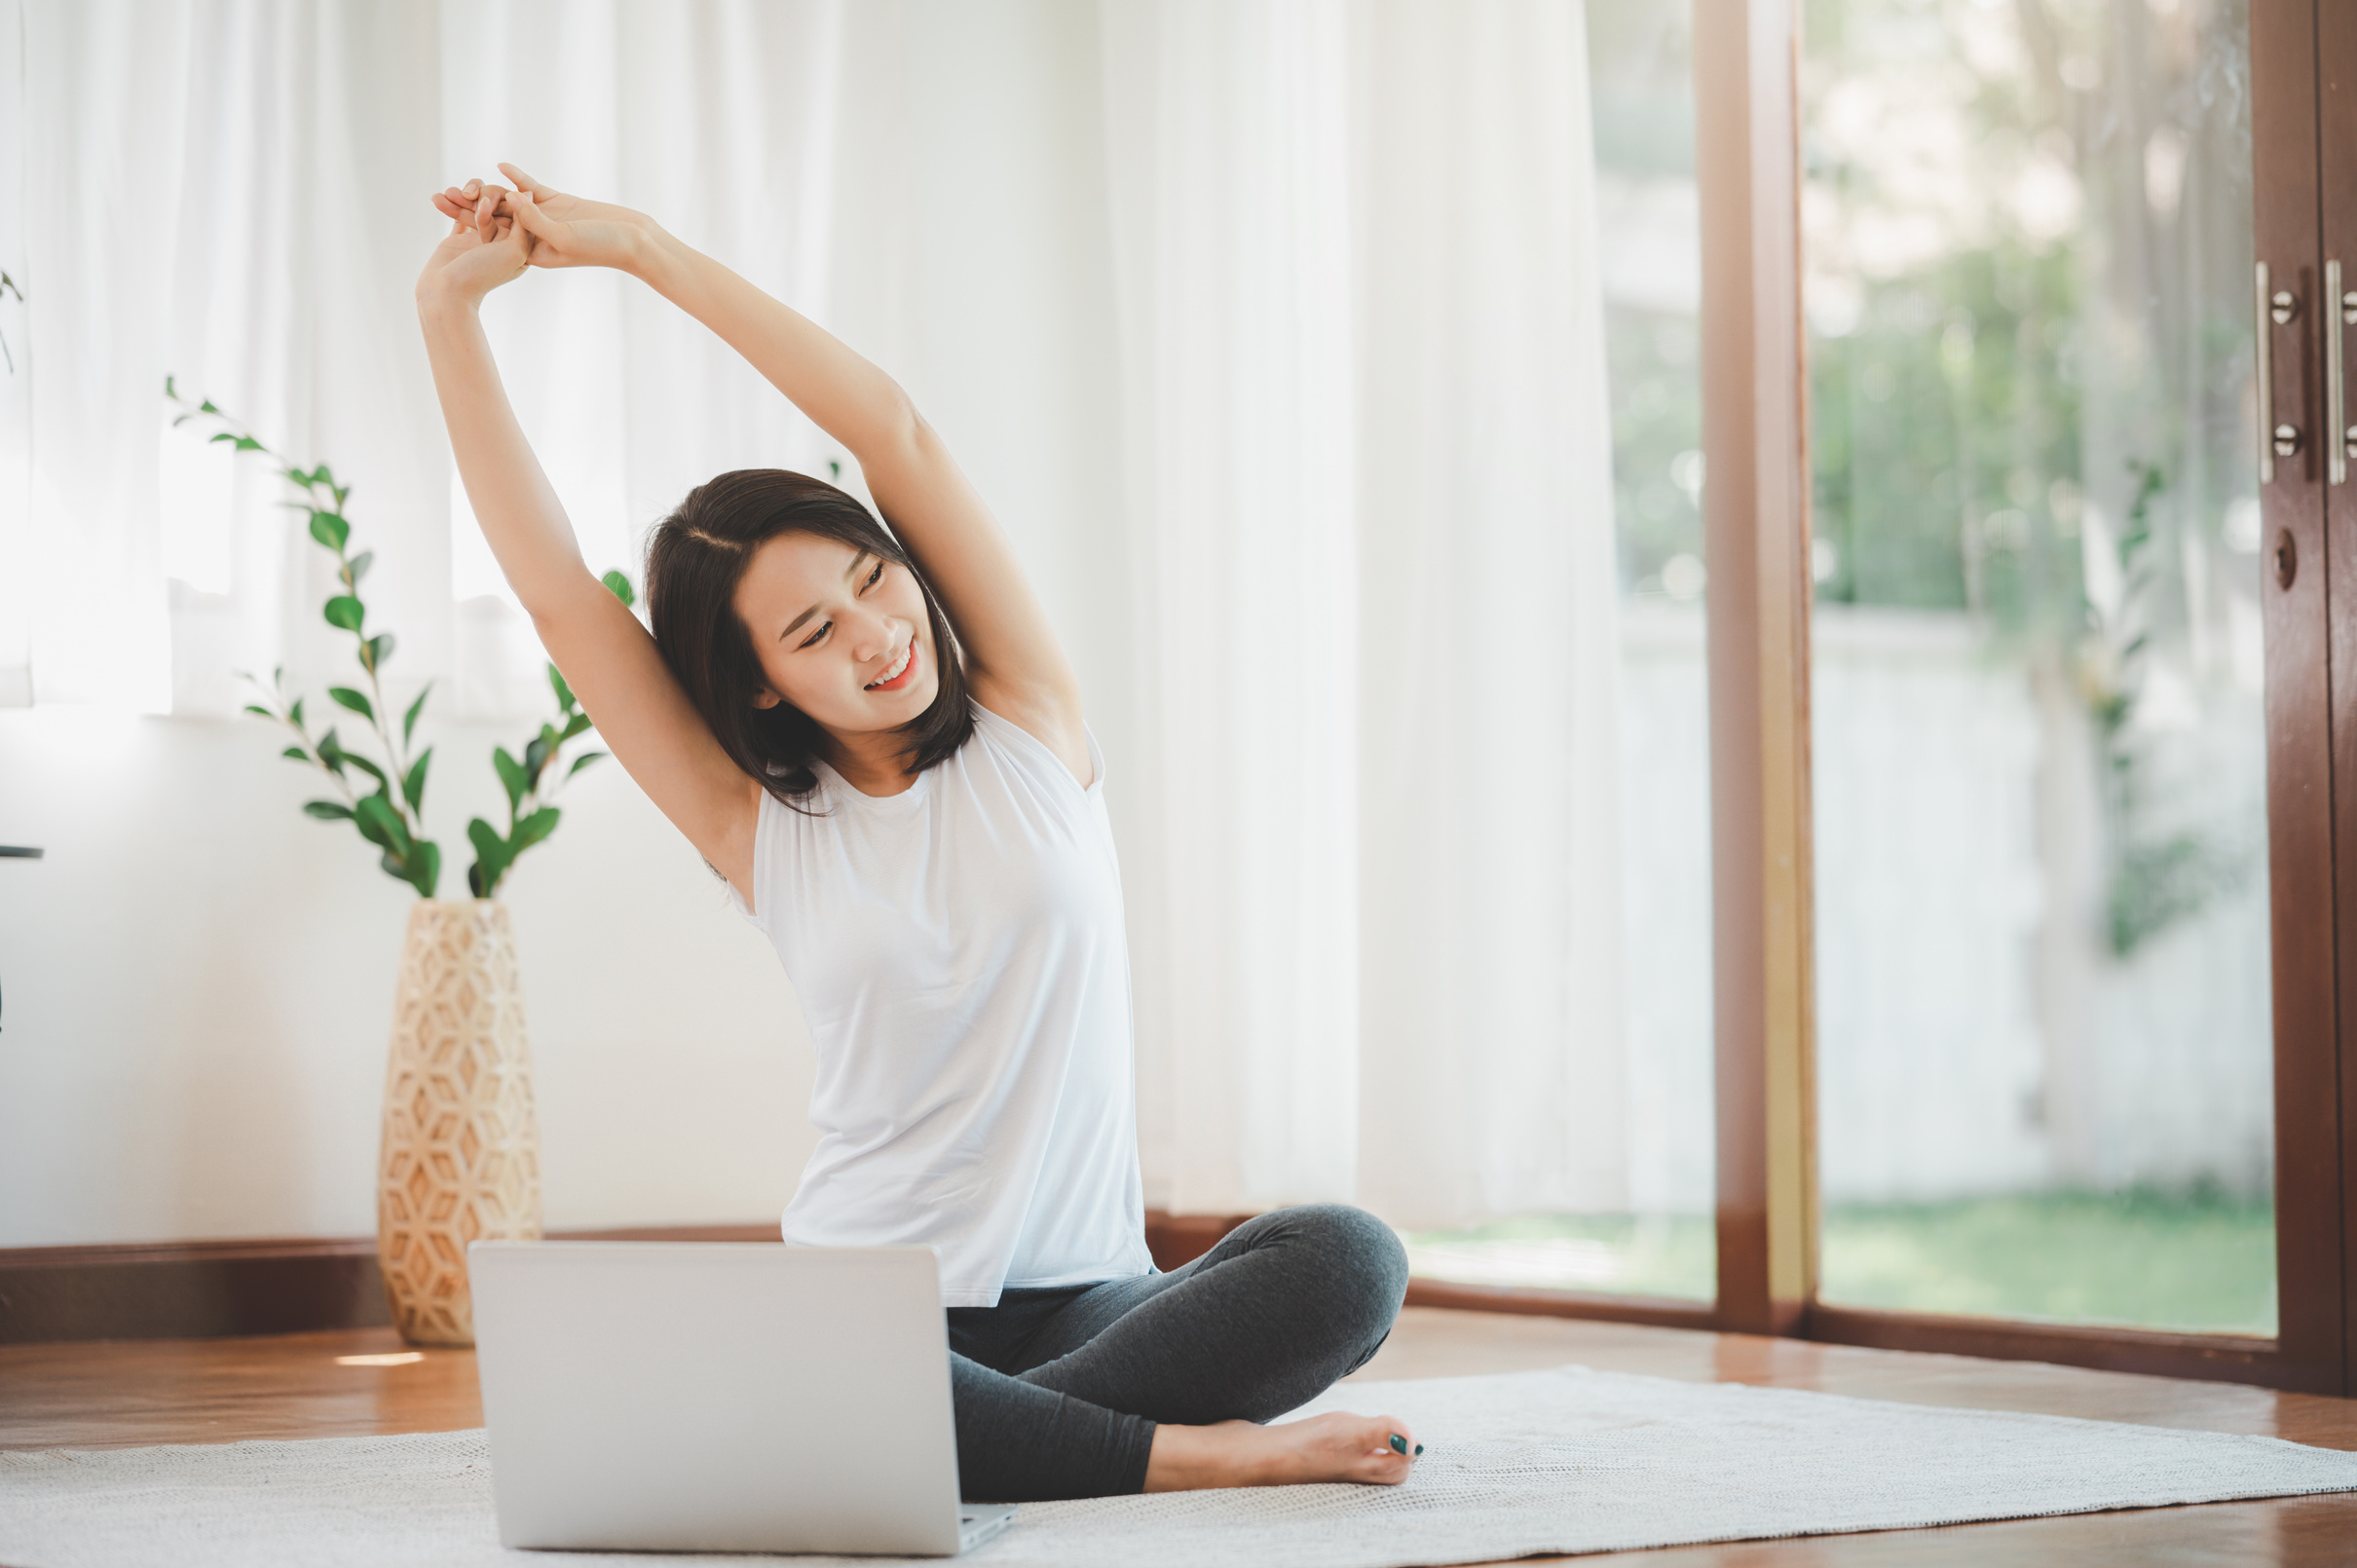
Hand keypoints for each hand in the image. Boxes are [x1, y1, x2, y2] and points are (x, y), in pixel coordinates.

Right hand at [415, 196, 532, 309]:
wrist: (447, 293)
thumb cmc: (483, 275)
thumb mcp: (514, 250)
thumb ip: (524, 225)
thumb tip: (530, 194)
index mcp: (520, 246)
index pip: (518, 212)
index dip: (508, 199)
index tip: (496, 193)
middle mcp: (503, 241)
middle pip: (497, 207)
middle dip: (482, 196)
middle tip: (470, 195)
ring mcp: (481, 239)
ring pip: (476, 207)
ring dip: (462, 199)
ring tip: (451, 193)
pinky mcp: (460, 239)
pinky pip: (458, 216)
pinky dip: (449, 206)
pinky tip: (439, 196)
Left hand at [432, 163, 655, 272]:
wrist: (635, 239)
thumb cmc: (603, 246)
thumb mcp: (564, 237)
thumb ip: (534, 220)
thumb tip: (509, 198)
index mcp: (530, 252)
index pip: (492, 235)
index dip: (466, 221)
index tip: (445, 207)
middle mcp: (534, 235)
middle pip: (494, 218)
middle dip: (466, 207)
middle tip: (438, 196)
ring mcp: (545, 217)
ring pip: (509, 201)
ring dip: (488, 191)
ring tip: (464, 183)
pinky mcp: (558, 201)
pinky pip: (532, 187)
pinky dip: (517, 177)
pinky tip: (501, 165)